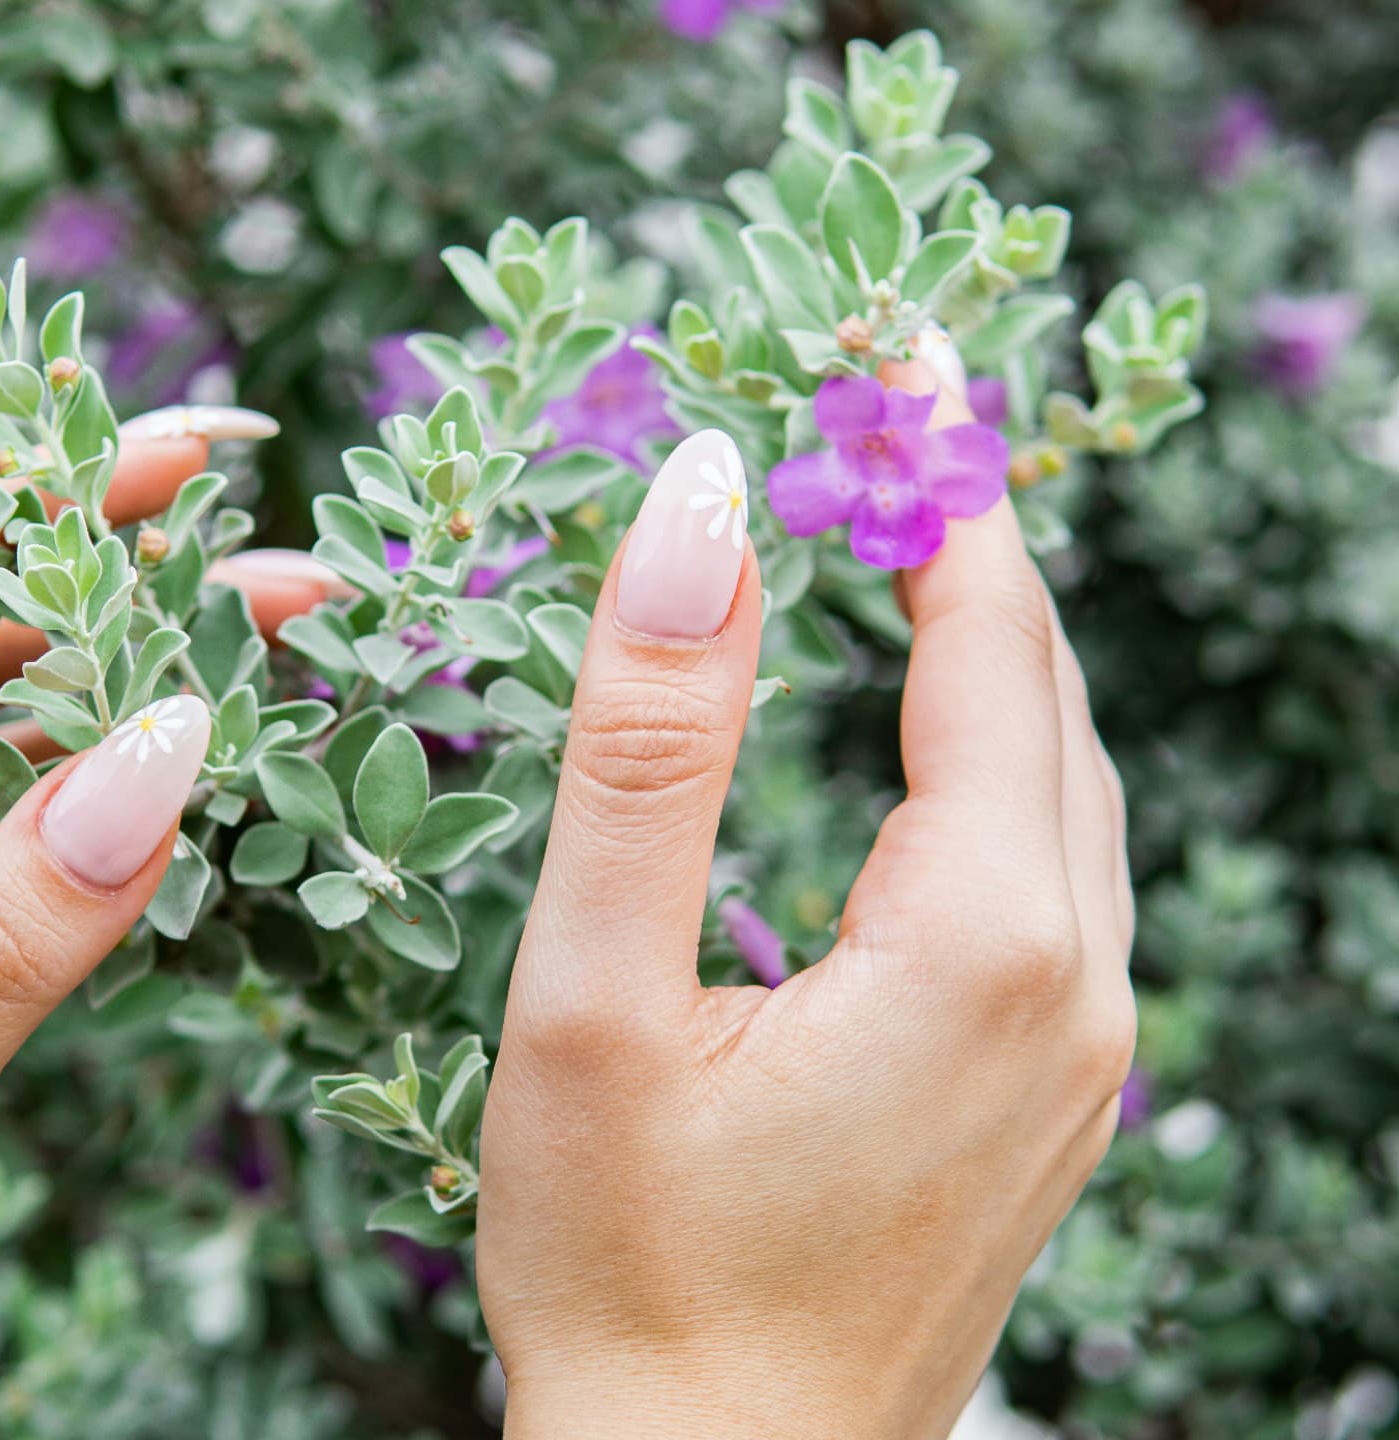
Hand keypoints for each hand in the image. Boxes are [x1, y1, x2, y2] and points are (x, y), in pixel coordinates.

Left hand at [0, 435, 343, 1439]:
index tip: (168, 454)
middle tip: (283, 569)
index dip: (17, 504)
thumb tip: (168, 764)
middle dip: (112, 593)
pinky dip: (98, 808)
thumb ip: (8, 948)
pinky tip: (189, 783)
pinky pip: (1, 841)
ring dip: (121, 695)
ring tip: (267, 654)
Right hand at [478, 354, 1133, 1438]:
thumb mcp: (595, 991)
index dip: (938, 483)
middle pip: (1051, 697)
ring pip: (1063, 785)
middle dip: (970, 547)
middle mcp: (1076, 983)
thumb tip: (697, 505)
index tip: (888, 357)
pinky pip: (1052, 872)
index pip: (993, 639)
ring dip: (989, 650)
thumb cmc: (626, 1262)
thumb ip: (649, 742)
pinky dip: (993, 761)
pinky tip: (920, 739)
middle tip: (873, 423)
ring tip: (893, 544)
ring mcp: (1081, 1050)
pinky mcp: (1047, 1094)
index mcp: (981, 938)